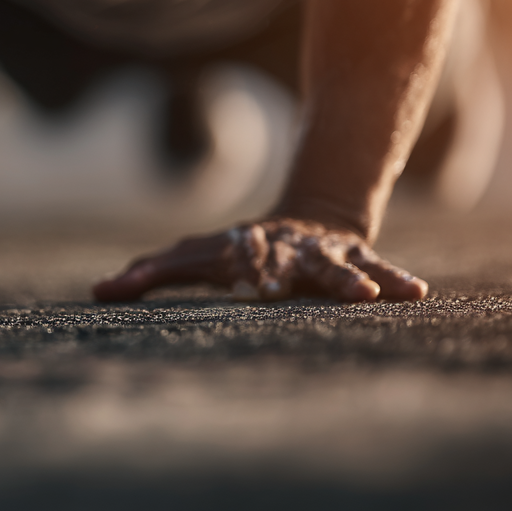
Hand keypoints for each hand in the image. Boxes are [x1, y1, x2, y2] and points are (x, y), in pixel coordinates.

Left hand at [93, 218, 428, 303]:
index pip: (202, 258)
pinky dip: (394, 279)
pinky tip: (416, 293)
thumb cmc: (239, 251)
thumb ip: (150, 274)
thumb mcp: (197, 258)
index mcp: (234, 250)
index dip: (190, 269)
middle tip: (271, 290)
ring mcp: (316, 252)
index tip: (180, 287)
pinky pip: (378, 267)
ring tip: (364, 296)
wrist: (311, 214)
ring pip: (331, 265)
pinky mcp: (353, 257)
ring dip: (345, 279)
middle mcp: (275, 248)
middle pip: (271, 260)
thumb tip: (95, 292)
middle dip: (273, 273)